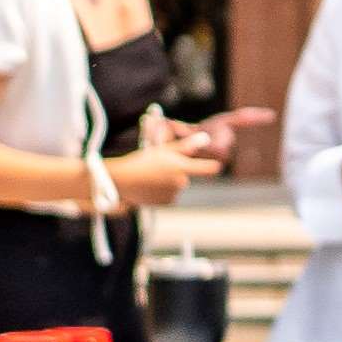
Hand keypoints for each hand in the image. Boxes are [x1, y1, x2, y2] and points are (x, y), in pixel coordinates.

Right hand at [110, 107, 262, 208]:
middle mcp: (181, 183)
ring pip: (177, 186)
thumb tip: (205, 139)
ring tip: (151, 176)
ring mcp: (174, 194)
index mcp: (181, 167)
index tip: (219, 164)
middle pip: (186, 175)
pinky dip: (163, 191)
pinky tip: (150, 186)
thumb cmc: (142, 161)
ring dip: (168, 182)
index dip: (213, 166)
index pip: (208, 169)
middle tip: (158, 166)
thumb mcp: (164, 149)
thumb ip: (186, 146)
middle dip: (176, 171)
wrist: (122, 181)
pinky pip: (170, 195)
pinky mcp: (167, 203)